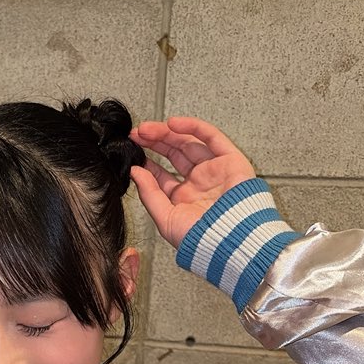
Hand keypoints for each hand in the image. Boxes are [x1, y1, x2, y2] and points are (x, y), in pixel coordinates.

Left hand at [130, 118, 255, 248]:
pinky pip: (211, 137)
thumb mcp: (165, 218)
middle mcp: (199, 183)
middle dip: (155, 143)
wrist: (229, 240)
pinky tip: (172, 124)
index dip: (147, 162)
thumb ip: (149, 194)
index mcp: (184, 199)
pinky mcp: (231, 160)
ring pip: (189, 143)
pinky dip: (193, 127)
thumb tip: (135, 171)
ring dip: (168, 133)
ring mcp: (215, 170)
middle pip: (174, 155)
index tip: (132, 151)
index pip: (162, 175)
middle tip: (136, 134)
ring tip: (147, 129)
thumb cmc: (200, 238)